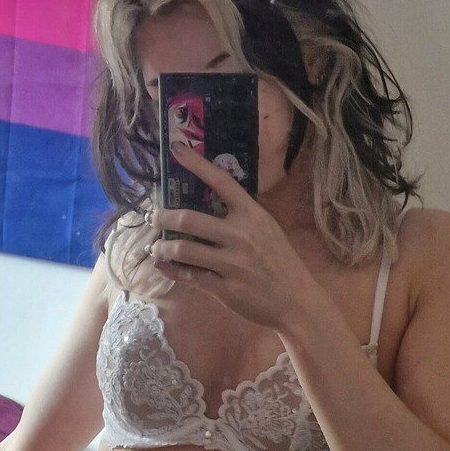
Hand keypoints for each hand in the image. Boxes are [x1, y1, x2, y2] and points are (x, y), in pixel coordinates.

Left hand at [147, 144, 317, 329]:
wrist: (297, 300)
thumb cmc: (281, 261)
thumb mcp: (267, 229)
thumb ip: (242, 215)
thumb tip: (209, 200)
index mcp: (252, 215)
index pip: (221, 182)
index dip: (196, 164)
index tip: (175, 150)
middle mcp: (240, 235)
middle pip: (189, 218)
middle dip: (162, 216)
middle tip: (152, 217)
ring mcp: (231, 263)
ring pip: (183, 249)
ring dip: (162, 247)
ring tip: (155, 247)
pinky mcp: (224, 288)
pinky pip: (189, 276)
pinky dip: (170, 270)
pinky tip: (162, 266)